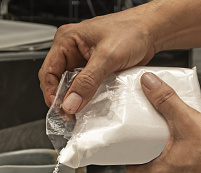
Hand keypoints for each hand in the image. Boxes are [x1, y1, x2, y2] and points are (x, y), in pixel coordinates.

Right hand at [38, 10, 155, 111]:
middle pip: (58, 80)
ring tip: (80, 112)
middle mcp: (72, 49)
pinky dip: (86, 96)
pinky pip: (85, 86)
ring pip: (72, 85)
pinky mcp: (96, 68)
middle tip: (70, 114)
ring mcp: (84, 59)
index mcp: (67, 40)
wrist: (152, 31)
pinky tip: (91, 104)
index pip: (48, 71)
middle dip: (62, 98)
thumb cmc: (131, 31)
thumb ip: (87, 81)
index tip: (60, 108)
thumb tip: (72, 101)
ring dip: (75, 98)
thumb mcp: (107, 57)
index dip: (51, 92)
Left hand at [126, 73, 200, 172]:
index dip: (131, 159)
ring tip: (182, 141)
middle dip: (155, 154)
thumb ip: (165, 100)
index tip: (133, 148)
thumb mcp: (188, 120)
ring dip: (176, 159)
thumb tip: (149, 84)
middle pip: (154, 172)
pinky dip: (193, 163)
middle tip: (157, 139)